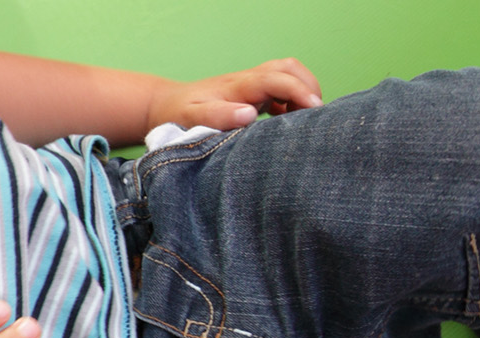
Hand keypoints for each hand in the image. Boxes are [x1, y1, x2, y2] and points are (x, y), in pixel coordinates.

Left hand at [147, 58, 323, 130]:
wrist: (164, 106)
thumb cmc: (177, 116)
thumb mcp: (191, 119)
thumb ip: (218, 116)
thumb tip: (249, 114)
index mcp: (237, 85)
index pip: (276, 78)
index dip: (299, 91)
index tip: (316, 109)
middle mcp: (248, 81)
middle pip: (289, 69)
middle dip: (309, 87)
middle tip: (315, 117)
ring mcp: (252, 86)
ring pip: (288, 77)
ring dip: (303, 93)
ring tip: (304, 122)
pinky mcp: (252, 95)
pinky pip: (282, 92)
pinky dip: (294, 104)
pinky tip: (290, 125)